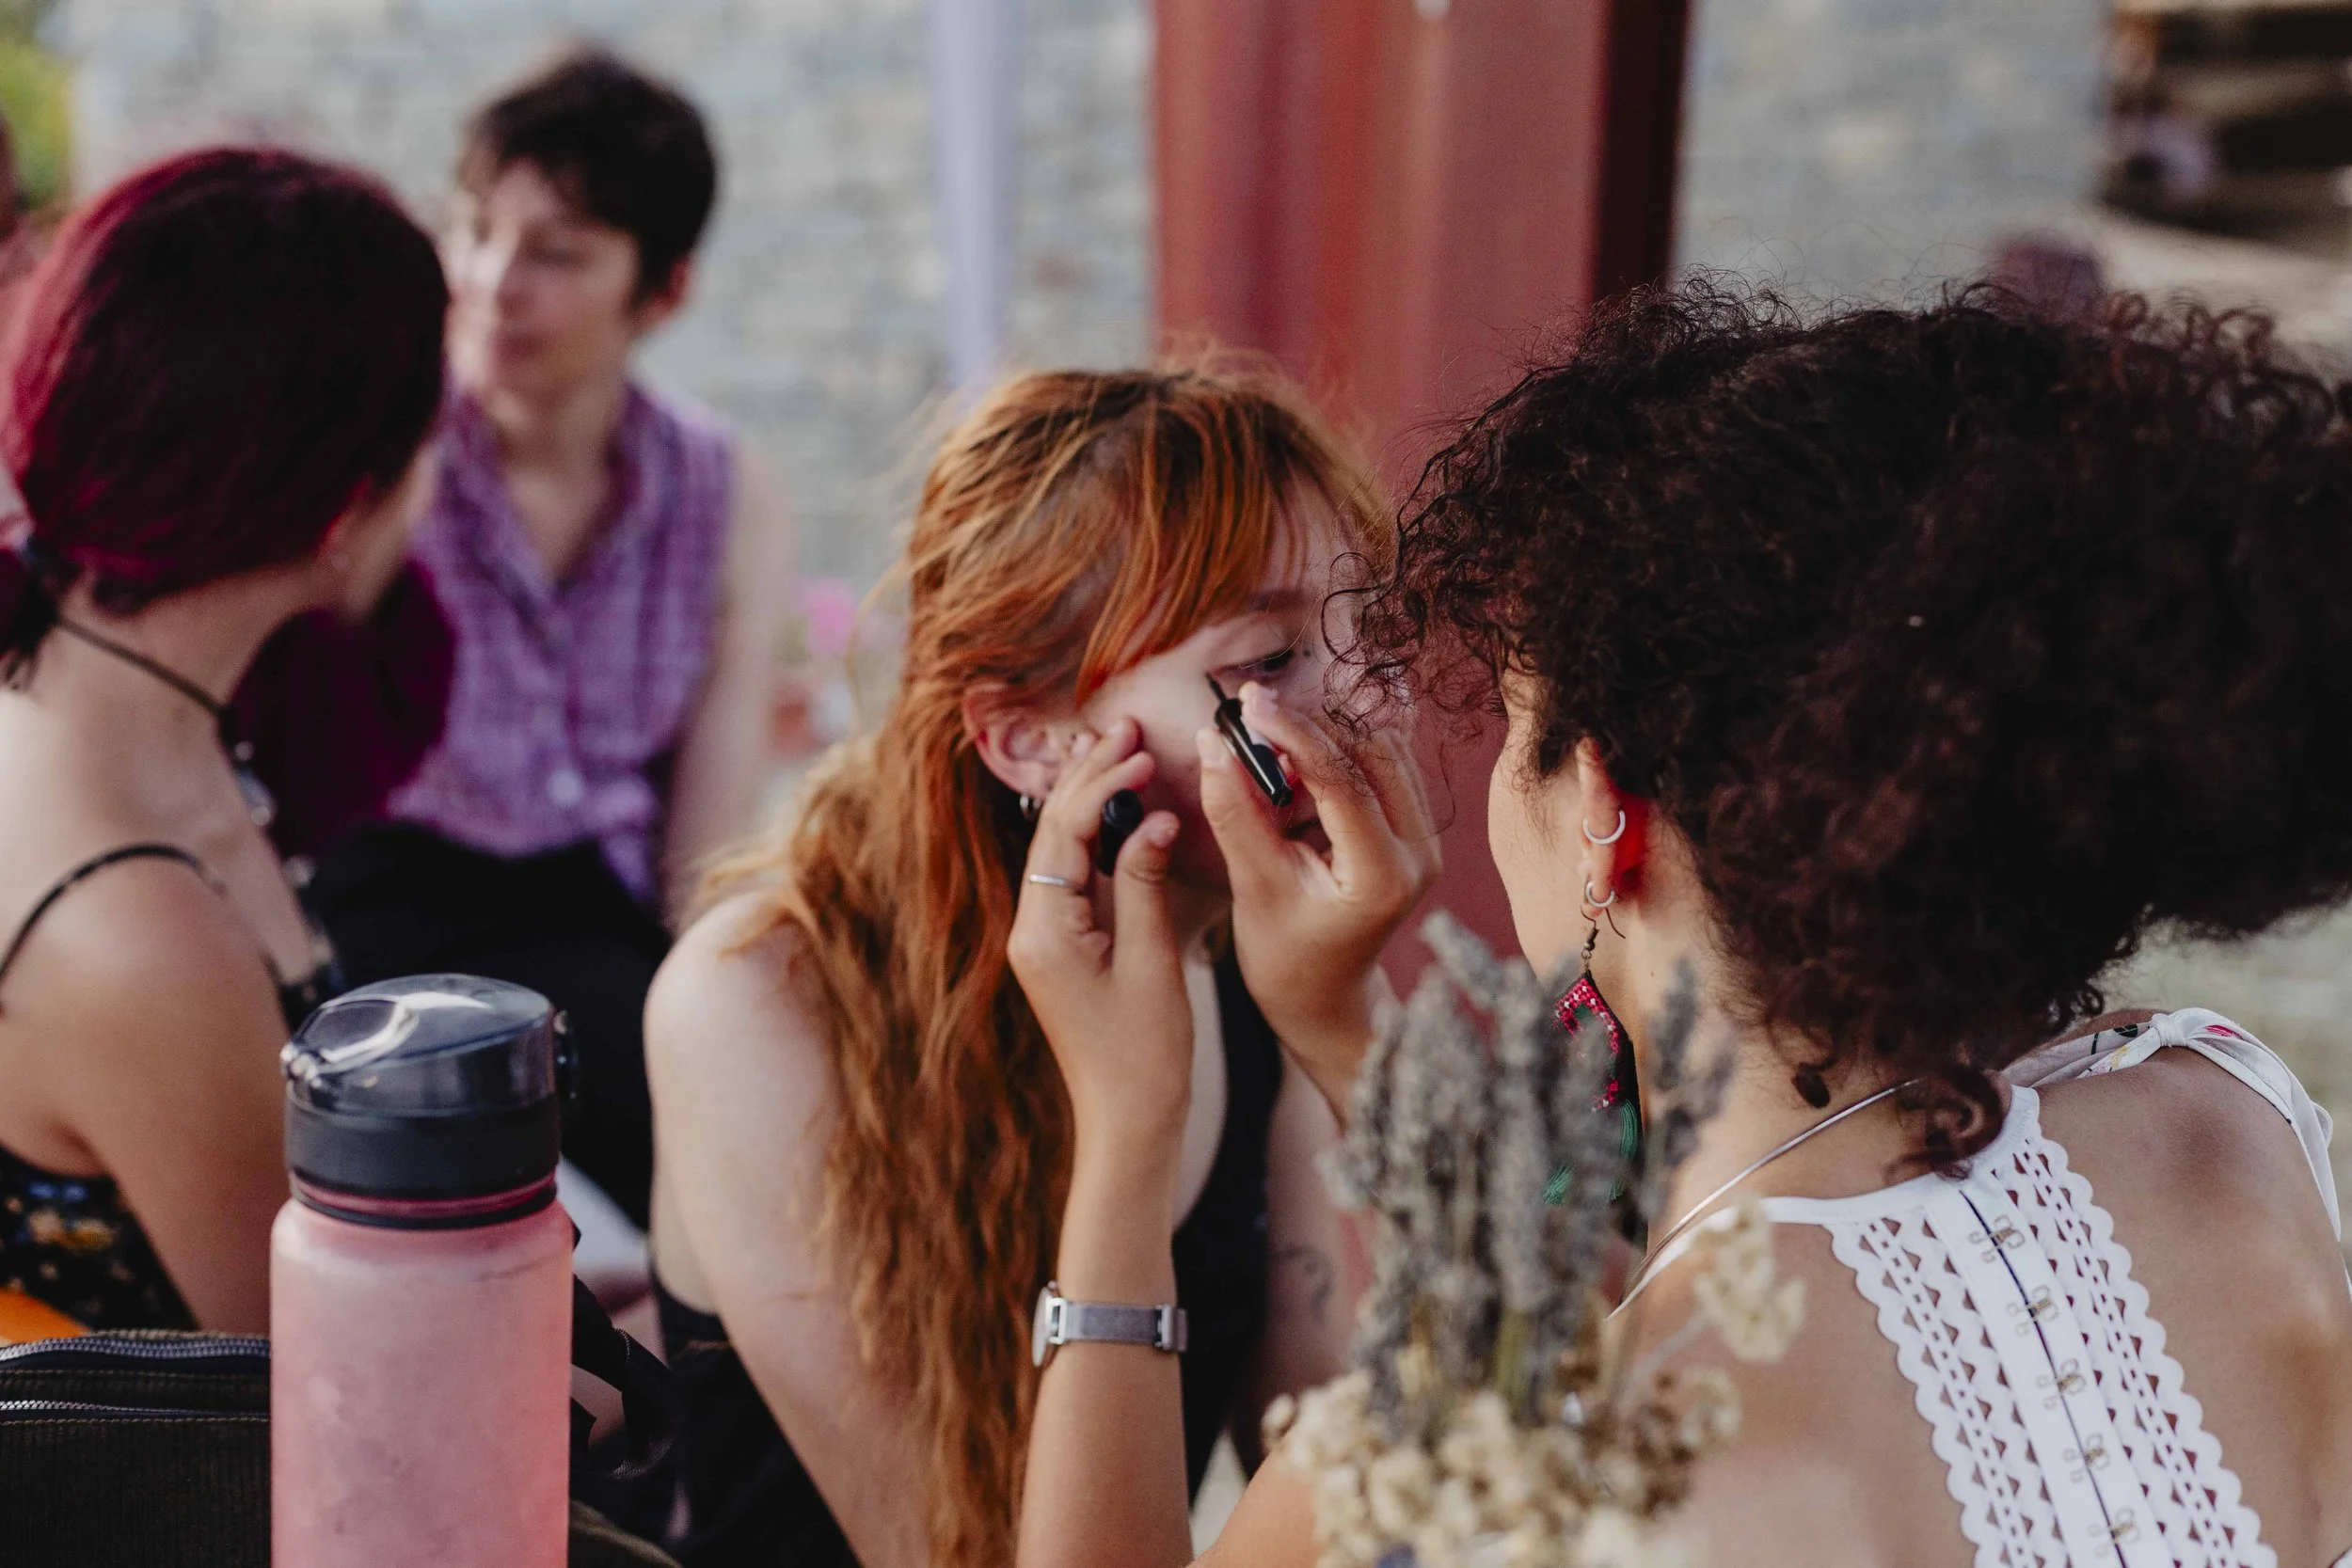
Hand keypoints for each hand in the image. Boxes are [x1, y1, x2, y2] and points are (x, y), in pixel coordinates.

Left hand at [1006, 719, 1194, 1176]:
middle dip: (1089, 777)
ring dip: (1093, 800)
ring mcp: (1045, 940)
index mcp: (1044, 932)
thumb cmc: (1145, 1056)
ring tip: (1122, 749)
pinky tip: (1124, 809)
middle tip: (1126, 726)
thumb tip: (1152, 818)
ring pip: (1063, 850)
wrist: (1128, 1124)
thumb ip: (1145, 885)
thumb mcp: (1153, 964)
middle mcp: (1032, 930)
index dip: (1102, 786)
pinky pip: (1076, 876)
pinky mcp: (1065, 949)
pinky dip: (1099, 838)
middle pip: (1055, 833)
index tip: (1141, 753)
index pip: (1065, 834)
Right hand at [1197, 685, 1439, 1117]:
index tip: (1248, 703)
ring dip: (1324, 738)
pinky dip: (1335, 757)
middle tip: (1251, 716)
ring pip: (1380, 751)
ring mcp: (1424, 840)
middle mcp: (1419, 852)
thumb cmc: (1286, 959)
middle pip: (1371, 751)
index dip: (1292, 733)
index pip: (1343, 779)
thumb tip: (1214, 741)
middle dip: (1309, 727)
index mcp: (1383, 876)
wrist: (1326, 999)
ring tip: (1267, 753)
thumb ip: (1236, 812)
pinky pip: (1381, 768)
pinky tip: (1292, 775)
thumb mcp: (1254, 888)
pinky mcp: (1413, 831)